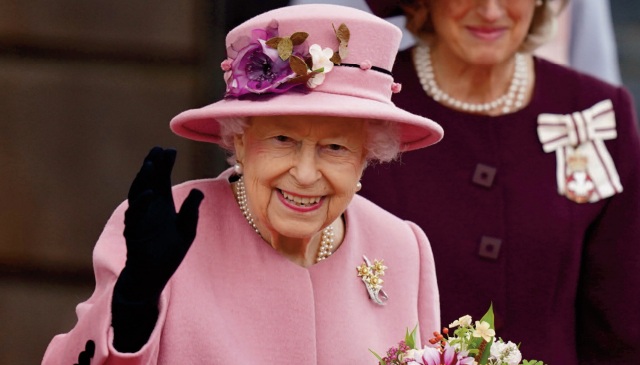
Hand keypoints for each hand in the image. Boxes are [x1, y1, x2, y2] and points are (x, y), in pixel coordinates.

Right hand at [116, 146, 203, 300]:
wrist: (153, 276)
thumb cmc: (168, 254)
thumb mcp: (186, 230)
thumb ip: (191, 211)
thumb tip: (199, 191)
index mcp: (162, 206)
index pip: (161, 180)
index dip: (164, 165)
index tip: (169, 150)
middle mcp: (149, 210)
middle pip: (148, 182)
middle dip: (152, 166)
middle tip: (158, 149)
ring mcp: (139, 220)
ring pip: (138, 194)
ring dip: (144, 179)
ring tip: (151, 164)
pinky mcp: (134, 233)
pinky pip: (135, 215)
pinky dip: (141, 203)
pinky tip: (150, 193)